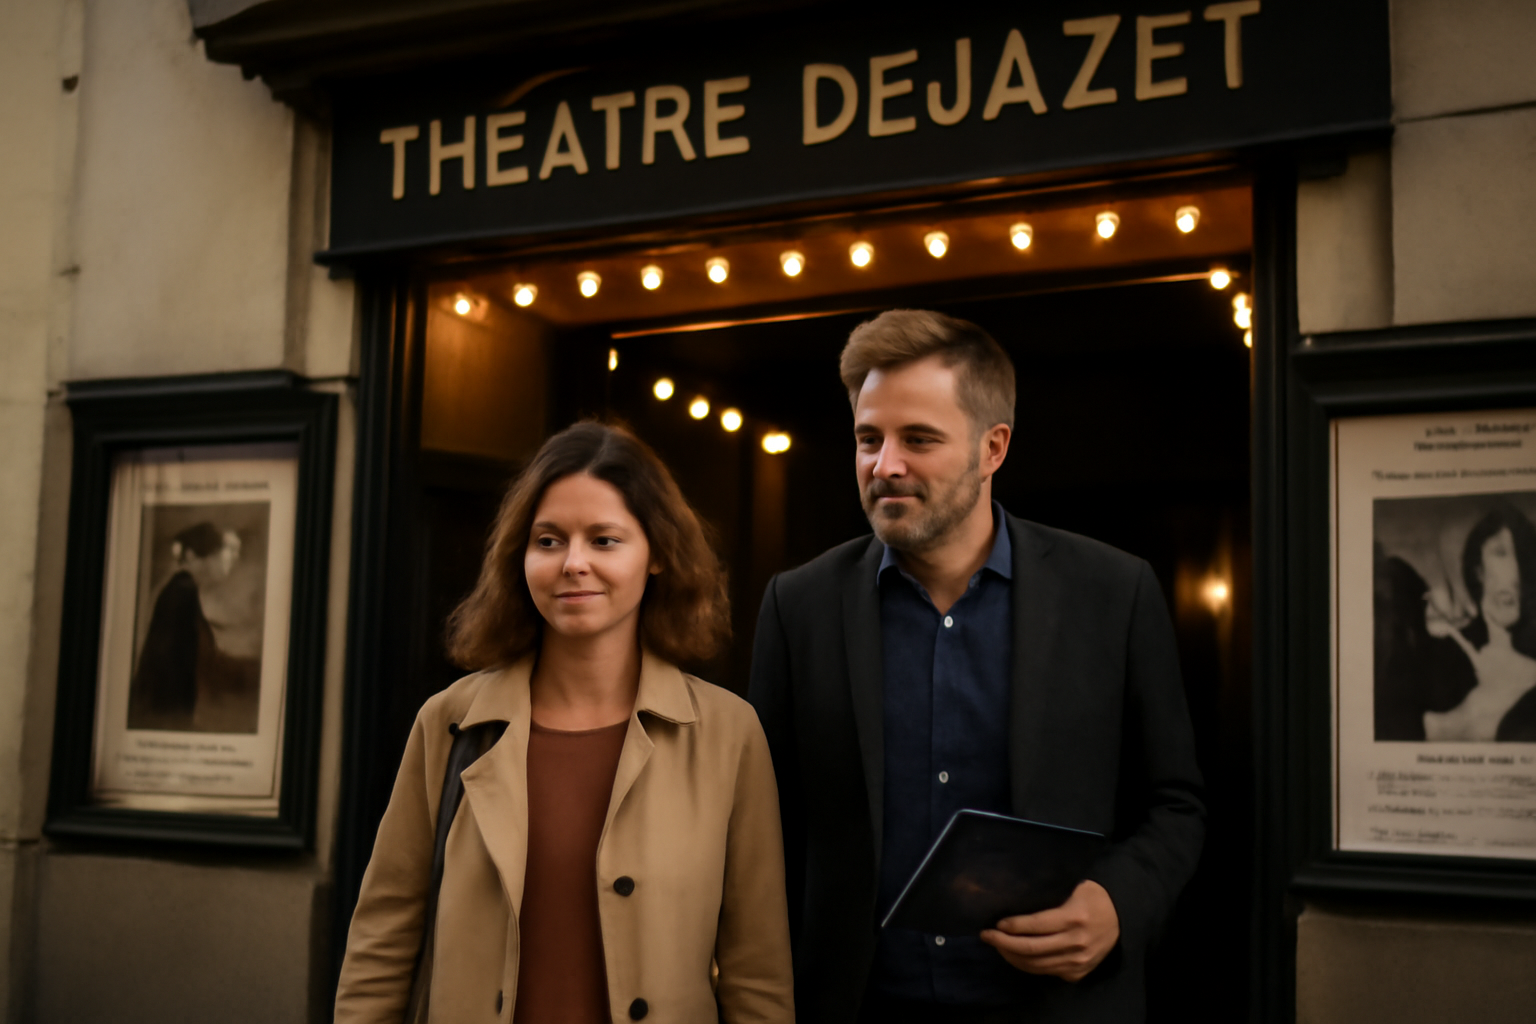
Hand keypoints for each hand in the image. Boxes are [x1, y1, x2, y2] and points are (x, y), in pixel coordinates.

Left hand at [979, 879, 1119, 982]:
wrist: (1123, 916)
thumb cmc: (1094, 896)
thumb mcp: (1075, 887)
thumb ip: (1049, 897)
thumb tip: (1015, 898)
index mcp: (1073, 917)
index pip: (1035, 926)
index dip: (1012, 926)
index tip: (996, 923)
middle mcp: (1076, 942)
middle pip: (1031, 949)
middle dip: (1003, 944)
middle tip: (987, 936)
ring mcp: (1078, 961)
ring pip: (1036, 965)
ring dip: (1012, 957)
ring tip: (998, 946)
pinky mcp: (1078, 973)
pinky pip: (1046, 972)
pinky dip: (1028, 965)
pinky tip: (1016, 956)